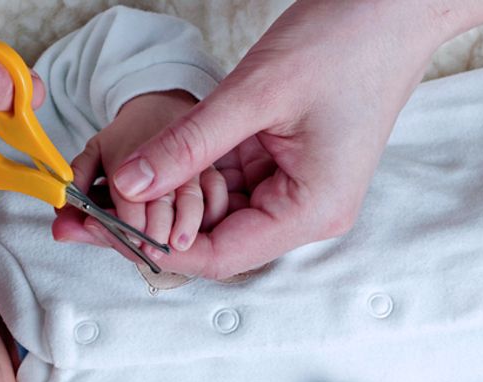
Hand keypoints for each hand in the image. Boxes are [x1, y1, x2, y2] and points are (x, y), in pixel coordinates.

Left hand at [110, 0, 482, 278]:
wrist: (396, 4)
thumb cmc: (346, 41)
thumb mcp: (253, 93)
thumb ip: (187, 144)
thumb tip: (126, 185)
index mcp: (310, 210)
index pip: (217, 256)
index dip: (152, 248)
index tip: (97, 230)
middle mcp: (306, 211)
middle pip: (213, 238)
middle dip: (151, 225)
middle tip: (85, 210)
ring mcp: (298, 188)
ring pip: (216, 210)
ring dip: (167, 197)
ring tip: (107, 184)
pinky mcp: (288, 164)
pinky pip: (230, 181)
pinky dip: (191, 172)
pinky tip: (151, 162)